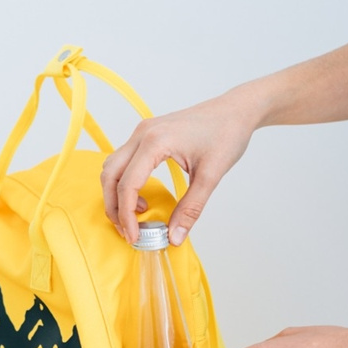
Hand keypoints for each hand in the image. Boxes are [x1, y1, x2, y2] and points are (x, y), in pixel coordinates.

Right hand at [100, 89, 258, 245]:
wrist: (236, 110)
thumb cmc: (226, 133)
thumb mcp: (211, 176)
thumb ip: (191, 209)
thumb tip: (174, 236)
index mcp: (155, 141)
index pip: (128, 184)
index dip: (126, 215)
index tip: (134, 236)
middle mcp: (143, 134)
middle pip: (110, 176)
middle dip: (114, 207)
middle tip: (128, 231)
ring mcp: (142, 132)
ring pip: (112, 168)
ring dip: (116, 195)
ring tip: (135, 216)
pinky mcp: (146, 135)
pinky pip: (123, 161)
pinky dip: (123, 183)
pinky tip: (141, 198)